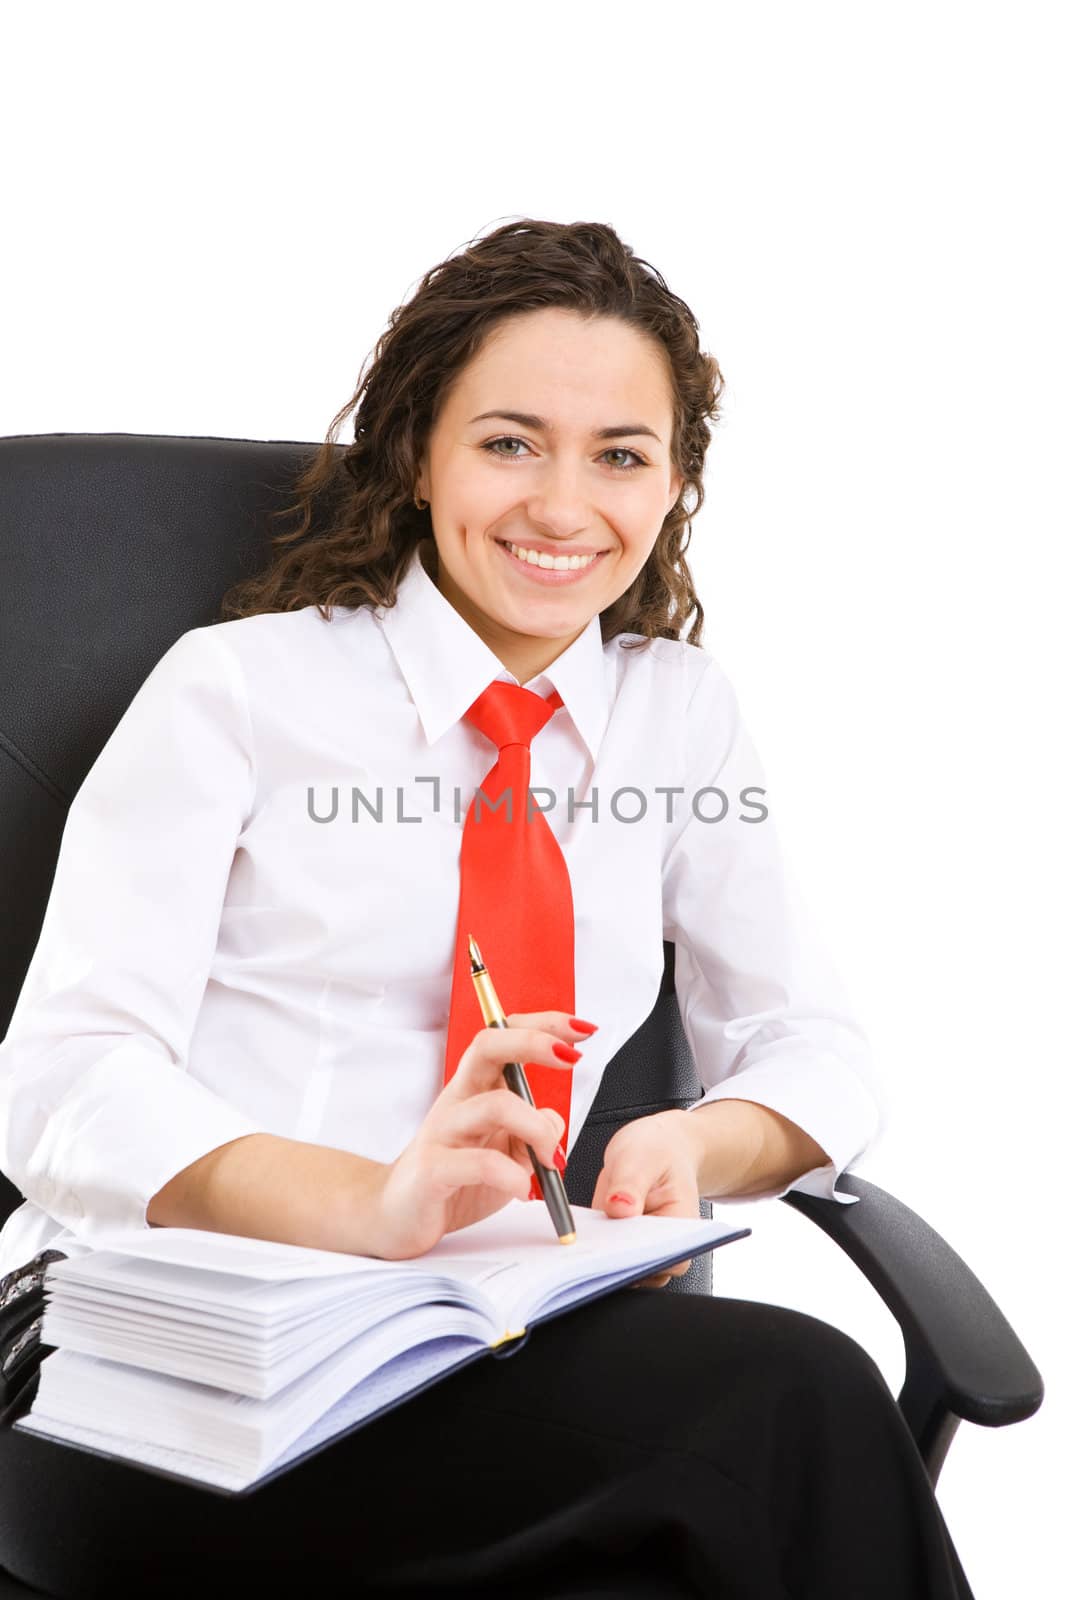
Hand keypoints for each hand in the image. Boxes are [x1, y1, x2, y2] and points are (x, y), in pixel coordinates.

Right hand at [370, 1011, 583, 1260]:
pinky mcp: (433, 1170)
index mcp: (475, 1089)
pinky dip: (512, 1175)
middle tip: (571, 1057)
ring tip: (551, 1160)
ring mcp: (442, 1132)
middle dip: (534, 1042)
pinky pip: (480, 1163)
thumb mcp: (506, 1152)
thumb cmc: (454, 1179)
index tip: (582, 1029)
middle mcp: (457, 1100)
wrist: (396, 1215)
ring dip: (538, 1129)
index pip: (504, 1037)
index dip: (543, 1025)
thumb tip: (553, 1122)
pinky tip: (522, 1189)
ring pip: (495, 1105)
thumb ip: (532, 1133)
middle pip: (487, 1046)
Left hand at [591, 1110, 702, 1288]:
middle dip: (616, 1261)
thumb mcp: (642, 1156)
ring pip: (618, 1269)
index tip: (620, 1247)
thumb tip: (619, 1208)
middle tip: (595, 1242)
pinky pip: (600, 1254)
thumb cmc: (659, 1150)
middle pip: (643, 1271)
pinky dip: (589, 1245)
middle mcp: (662, 1243)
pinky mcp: (613, 1241)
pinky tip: (580, 1230)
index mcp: (682, 1226)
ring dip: (600, 1256)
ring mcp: (636, 1245)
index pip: (672, 1261)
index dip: (646, 1261)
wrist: (655, 1148)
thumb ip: (631, 1183)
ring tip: (587, 1234)